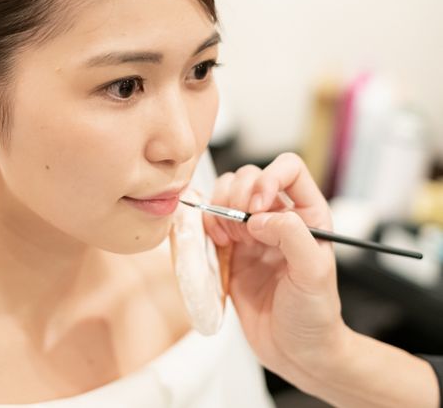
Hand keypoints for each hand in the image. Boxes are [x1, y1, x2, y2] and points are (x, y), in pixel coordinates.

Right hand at [204, 153, 349, 387]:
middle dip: (237, 196)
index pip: (288, 168)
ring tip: (227, 238)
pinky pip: (211, 220)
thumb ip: (292, 236)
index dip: (269, 176)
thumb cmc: (314, 314)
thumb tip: (259, 216)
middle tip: (239, 228)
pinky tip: (216, 244)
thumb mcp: (313, 274)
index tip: (258, 204)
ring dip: (219, 208)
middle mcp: (278, 216)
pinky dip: (205, 225)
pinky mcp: (230, 248)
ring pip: (227, 193)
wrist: (296, 351)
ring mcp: (252, 231)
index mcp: (307, 214)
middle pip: (250, 176)